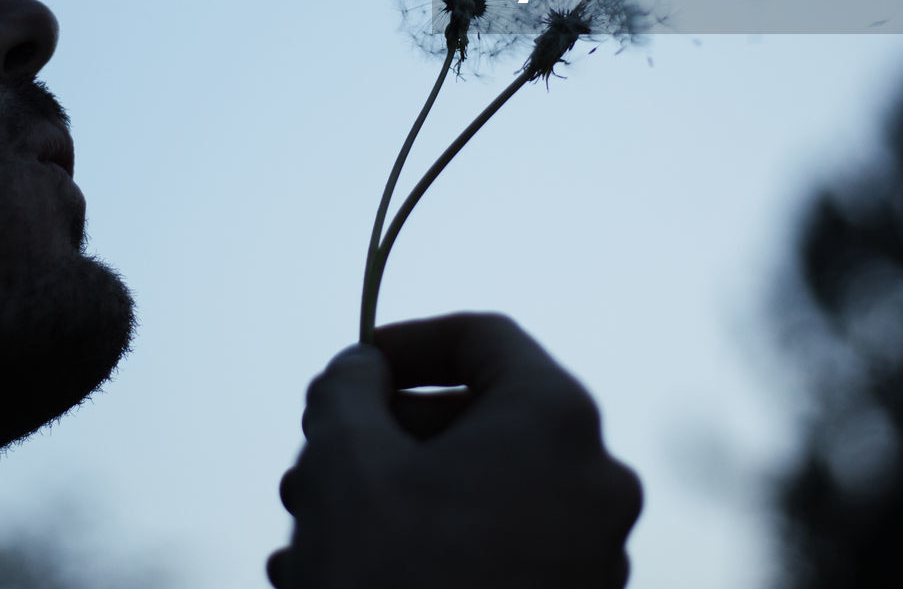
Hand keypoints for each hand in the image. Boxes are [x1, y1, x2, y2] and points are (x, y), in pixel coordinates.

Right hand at [267, 312, 642, 588]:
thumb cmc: (385, 581)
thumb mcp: (345, 460)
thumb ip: (350, 386)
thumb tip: (362, 367)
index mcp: (556, 416)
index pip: (486, 337)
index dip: (410, 341)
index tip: (353, 367)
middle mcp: (595, 477)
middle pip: (485, 418)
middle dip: (389, 435)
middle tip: (314, 463)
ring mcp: (595, 553)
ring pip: (486, 492)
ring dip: (398, 498)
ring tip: (307, 531)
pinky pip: (503, 552)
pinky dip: (434, 548)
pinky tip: (347, 578)